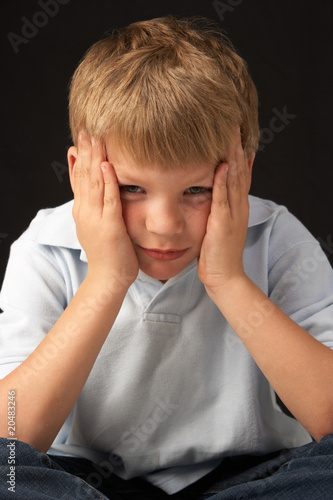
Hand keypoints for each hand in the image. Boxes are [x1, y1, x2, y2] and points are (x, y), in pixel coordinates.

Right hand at [72, 132, 138, 290]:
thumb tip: (98, 186)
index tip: (83, 134)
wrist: (108, 279)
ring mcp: (95, 219)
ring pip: (93, 183)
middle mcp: (85, 211)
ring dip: (94, 159)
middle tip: (87, 127)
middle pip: (83, 175)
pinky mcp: (109, 227)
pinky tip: (107, 165)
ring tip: (95, 137)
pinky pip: (108, 200)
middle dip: (86, 150)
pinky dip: (107, 182)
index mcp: (83, 210)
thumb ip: (98, 204)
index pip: (79, 177)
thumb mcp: (98, 224)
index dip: (81, 155)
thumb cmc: (109, 253)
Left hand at [197, 128, 250, 296]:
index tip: (233, 133)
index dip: (237, 152)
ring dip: (233, 155)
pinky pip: (224, 198)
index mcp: (237, 206)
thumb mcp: (218, 226)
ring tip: (231, 134)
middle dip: (237, 146)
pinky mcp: (223, 223)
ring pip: (236, 179)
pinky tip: (222, 165)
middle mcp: (239, 206)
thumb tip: (207, 195)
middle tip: (234, 124)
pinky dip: (224, 180)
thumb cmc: (217, 254)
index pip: (239, 173)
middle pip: (240, 170)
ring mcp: (233, 214)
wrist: (224, 277)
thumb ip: (216, 208)